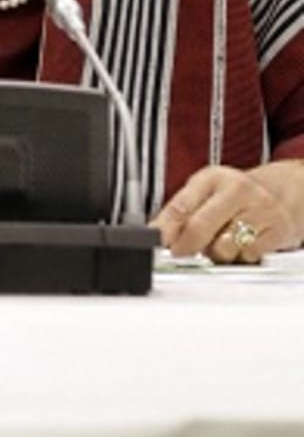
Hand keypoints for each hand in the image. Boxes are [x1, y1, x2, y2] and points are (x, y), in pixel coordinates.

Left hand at [154, 165, 303, 263]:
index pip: (181, 205)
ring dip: (214, 254)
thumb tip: (155, 233)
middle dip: (186, 246)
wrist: (282, 193)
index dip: (164, 229)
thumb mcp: (204, 191)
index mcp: (213, 178)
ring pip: (224, 248)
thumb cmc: (235, 194)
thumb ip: (179, 211)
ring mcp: (261, 211)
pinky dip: (238, 258)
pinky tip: (239, 246)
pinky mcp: (278, 232)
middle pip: (201, 227)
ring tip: (217, 243)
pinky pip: (247, 257)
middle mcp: (238, 191)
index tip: (157, 243)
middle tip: (180, 252)